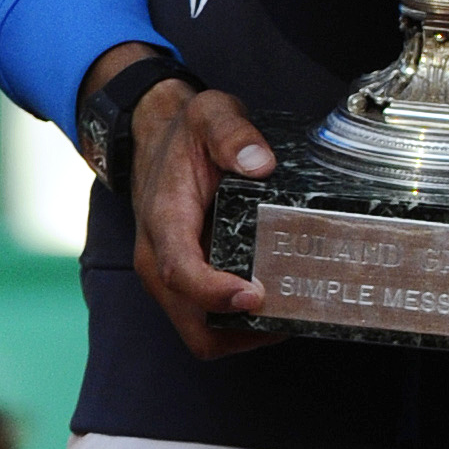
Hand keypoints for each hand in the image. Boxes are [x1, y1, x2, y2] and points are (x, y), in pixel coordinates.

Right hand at [128, 80, 276, 358]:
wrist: (158, 140)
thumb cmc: (187, 133)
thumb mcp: (210, 113)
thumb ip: (232, 133)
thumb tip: (260, 164)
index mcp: (164, 221)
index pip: (181, 271)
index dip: (215, 293)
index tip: (254, 296)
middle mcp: (160, 259)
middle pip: (190, 322)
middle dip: (238, 331)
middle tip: (289, 314)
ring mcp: (170, 275)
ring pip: (200, 332)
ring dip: (242, 335)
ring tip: (290, 314)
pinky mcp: (185, 280)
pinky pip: (207, 321)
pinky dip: (239, 326)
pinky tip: (276, 305)